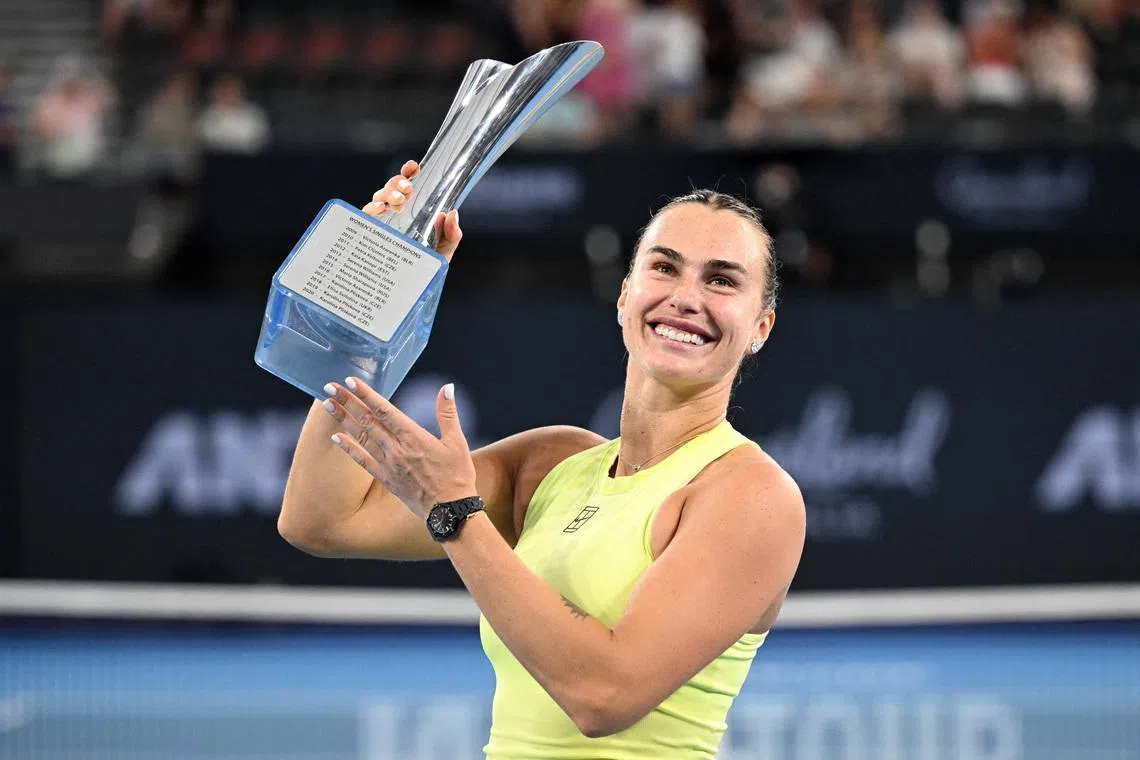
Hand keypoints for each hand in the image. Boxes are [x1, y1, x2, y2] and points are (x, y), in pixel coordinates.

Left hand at [321, 376, 476, 518]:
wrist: (450, 511)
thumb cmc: (457, 476)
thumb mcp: (457, 442)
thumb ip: (447, 413)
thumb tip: (446, 387)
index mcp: (414, 437)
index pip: (385, 410)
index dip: (367, 394)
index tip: (351, 381)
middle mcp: (397, 449)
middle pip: (368, 420)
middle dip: (348, 401)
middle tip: (330, 387)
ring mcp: (389, 464)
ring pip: (361, 437)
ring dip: (343, 420)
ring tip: (328, 405)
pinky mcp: (386, 479)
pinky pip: (362, 461)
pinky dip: (349, 448)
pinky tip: (336, 438)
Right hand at [362, 159, 463, 260]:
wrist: (414, 290)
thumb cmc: (427, 268)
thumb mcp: (444, 251)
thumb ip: (452, 235)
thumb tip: (451, 214)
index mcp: (413, 211)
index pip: (408, 186)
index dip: (409, 173)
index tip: (414, 167)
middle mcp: (396, 214)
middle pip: (391, 188)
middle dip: (398, 183)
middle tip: (408, 190)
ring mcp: (382, 223)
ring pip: (378, 197)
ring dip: (387, 193)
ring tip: (398, 201)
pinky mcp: (370, 234)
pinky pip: (365, 216)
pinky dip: (370, 208)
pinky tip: (379, 209)